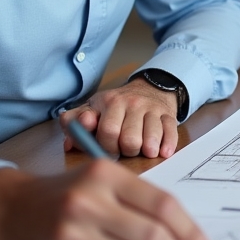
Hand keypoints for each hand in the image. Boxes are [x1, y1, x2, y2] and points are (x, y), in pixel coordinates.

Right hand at [0, 164, 213, 239]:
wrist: (7, 210)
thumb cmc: (65, 194)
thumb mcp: (100, 180)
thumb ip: (139, 200)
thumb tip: (184, 236)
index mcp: (105, 176)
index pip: (163, 206)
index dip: (190, 232)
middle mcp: (87, 204)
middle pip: (153, 238)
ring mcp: (71, 238)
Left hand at [60, 79, 178, 158]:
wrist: (150, 88)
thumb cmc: (116, 106)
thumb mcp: (92, 108)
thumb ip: (74, 122)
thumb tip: (69, 143)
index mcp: (110, 101)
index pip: (107, 132)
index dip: (106, 147)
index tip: (107, 148)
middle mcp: (132, 103)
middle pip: (129, 140)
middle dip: (125, 152)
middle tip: (124, 149)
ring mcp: (152, 109)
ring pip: (150, 140)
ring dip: (145, 151)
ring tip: (141, 150)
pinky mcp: (169, 115)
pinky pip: (170, 134)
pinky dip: (166, 146)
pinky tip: (160, 151)